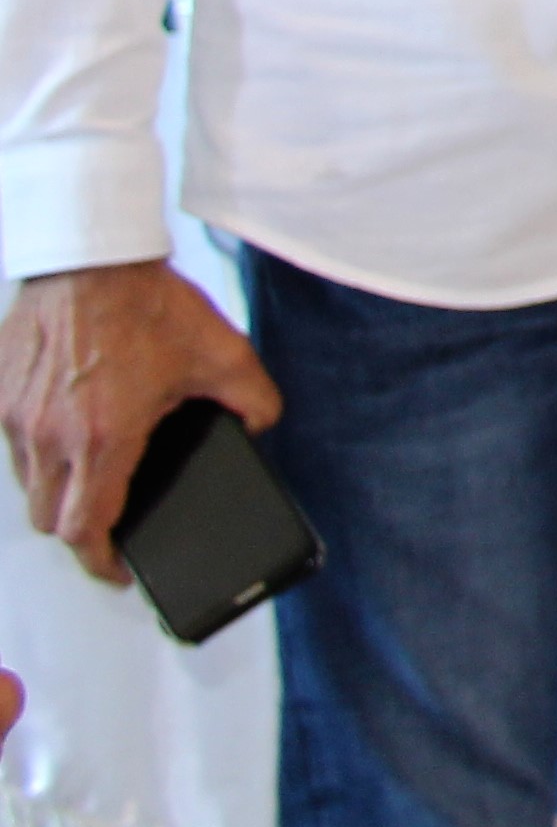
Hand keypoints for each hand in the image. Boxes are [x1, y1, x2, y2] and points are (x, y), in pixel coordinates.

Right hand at [0, 264, 282, 580]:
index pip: (85, 530)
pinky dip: (37, 453)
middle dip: (79, 533)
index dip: (101, 562)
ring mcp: (16, 415)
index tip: (118, 570)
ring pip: (26, 484)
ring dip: (56, 493)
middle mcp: (50, 435)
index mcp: (103, 438)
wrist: (91, 256)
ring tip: (93, 480)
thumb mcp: (224, 354)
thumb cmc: (148, 304)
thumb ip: (254, 400)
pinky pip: (12, 443)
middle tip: (109, 526)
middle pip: (49, 519)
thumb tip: (261, 426)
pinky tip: (69, 434)